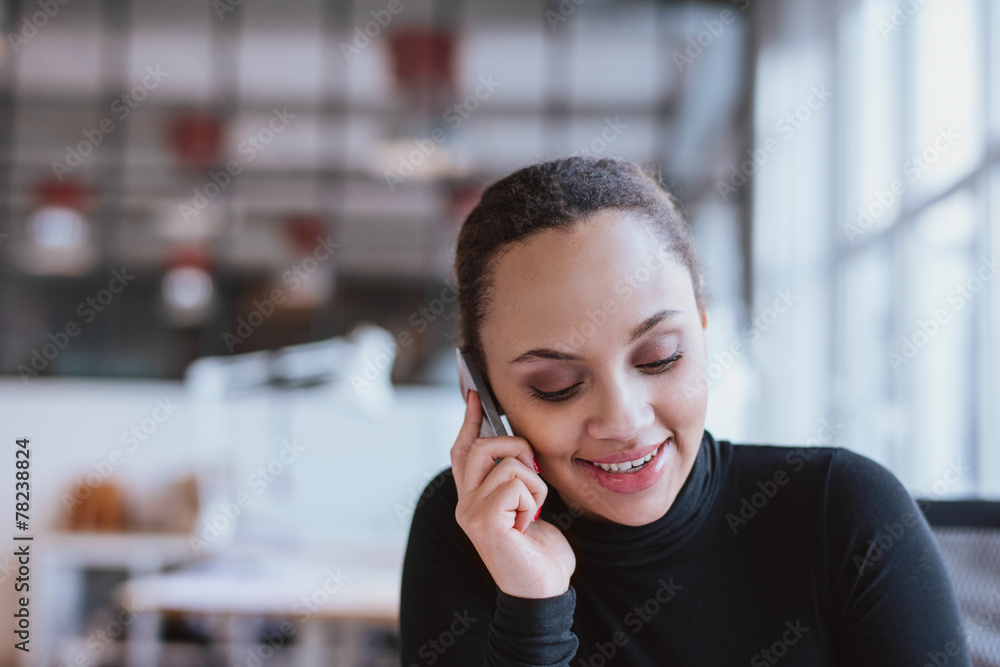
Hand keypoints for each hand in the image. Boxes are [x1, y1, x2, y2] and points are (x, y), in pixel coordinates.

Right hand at [451, 390, 575, 598]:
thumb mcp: (526, 506)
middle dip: (515, 447)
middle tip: (533, 472)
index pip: (462, 451)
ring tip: (534, 510)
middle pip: (480, 447)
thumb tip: (516, 445)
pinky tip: (531, 523)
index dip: (469, 422)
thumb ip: (513, 480)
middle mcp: (465, 505)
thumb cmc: (539, 551)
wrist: (544, 590)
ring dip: (534, 483)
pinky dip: (534, 499)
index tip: (475, 396)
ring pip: (507, 464)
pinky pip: (516, 484)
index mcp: (472, 499)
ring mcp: (471, 514)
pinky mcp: (485, 523)